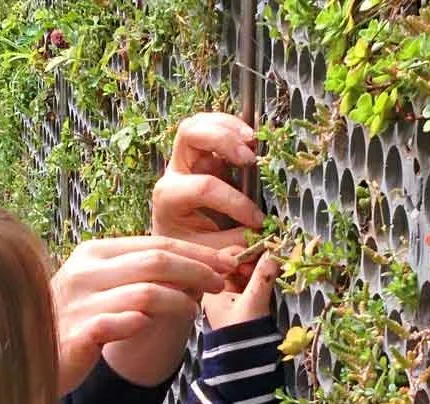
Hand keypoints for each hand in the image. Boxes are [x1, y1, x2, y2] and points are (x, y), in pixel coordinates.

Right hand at [52, 236, 235, 393]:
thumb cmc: (78, 321)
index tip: (225, 262)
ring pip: (146, 292)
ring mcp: (80, 302)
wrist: (33, 357)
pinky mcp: (78, 333)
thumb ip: (141, 276)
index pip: (156, 243)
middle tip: (220, 283)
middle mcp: (85, 271)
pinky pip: (120, 323)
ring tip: (194, 310)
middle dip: (197, 270)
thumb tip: (196, 269)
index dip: (196, 252)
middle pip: (156, 262)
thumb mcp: (106, 289)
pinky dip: (142, 323)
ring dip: (179, 301)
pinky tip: (152, 328)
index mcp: (94, 253)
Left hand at [151, 113, 263, 257]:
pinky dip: (233, 126)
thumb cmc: (192, 252)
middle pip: (189, 134)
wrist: (180, 249)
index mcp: (169, 198)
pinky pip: (213, 127)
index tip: (256, 221)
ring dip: (229, 127)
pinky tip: (251, 139)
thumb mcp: (209, 256)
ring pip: (199, 123)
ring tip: (254, 142)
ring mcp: (187, 159)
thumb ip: (232, 246)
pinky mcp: (203, 154)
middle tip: (249, 158)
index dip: (235, 201)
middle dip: (222, 140)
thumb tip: (260, 233)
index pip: (204, 187)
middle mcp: (174, 172)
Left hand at [202, 253, 278, 329]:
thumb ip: (263, 277)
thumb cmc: (242, 336)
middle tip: (269, 262)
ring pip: (246, 274)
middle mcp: (218, 291)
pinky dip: (262, 279)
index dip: (243, 254)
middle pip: (236, 265)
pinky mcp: (244, 305)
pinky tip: (271, 279)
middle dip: (254, 261)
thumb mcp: (253, 303)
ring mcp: (231, 298)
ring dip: (260, 269)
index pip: (223, 260)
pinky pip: (252, 284)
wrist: (246, 364)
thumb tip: (273, 254)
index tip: (261, 254)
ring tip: (272, 269)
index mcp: (210, 289)